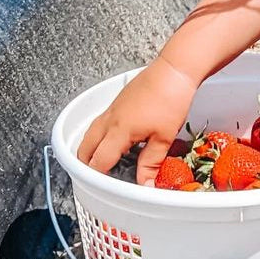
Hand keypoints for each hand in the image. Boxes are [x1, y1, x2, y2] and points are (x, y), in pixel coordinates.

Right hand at [77, 54, 200, 185]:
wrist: (174, 69)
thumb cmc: (171, 99)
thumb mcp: (164, 137)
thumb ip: (151, 163)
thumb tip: (146, 185)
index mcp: (118, 131)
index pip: (98, 162)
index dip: (99, 178)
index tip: (105, 189)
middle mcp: (109, 120)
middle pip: (85, 148)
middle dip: (87, 166)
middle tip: (99, 178)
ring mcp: (112, 109)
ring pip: (90, 134)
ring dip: (91, 150)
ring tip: (104, 162)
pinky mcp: (118, 102)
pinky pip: (100, 123)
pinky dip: (100, 136)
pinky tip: (117, 140)